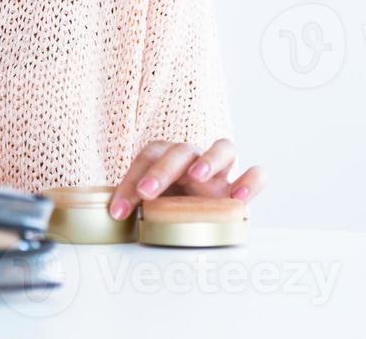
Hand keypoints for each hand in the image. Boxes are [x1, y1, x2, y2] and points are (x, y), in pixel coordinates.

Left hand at [108, 139, 265, 219]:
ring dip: (209, 160)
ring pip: (223, 148)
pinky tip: (239, 196)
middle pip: (181, 151)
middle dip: (162, 170)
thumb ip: (133, 204)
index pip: (147, 157)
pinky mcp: (240, 187)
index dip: (130, 181)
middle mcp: (193, 158)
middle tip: (147, 192)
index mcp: (165, 156)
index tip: (118, 210)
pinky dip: (252, 181)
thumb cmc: (166, 204)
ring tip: (197, 177)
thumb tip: (109, 217)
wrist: (194, 215)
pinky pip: (256, 174)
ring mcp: (220, 170)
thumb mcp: (147, 203)